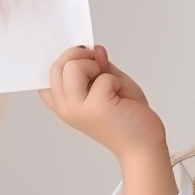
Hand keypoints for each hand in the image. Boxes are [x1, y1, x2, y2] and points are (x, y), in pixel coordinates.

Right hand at [40, 45, 177, 194]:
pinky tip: (121, 96)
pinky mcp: (95, 108)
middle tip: (100, 66)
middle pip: (58, 65)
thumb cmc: (129, 116)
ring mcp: (77, 109)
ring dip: (94, 65)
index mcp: (64, 103)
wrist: (145, 146)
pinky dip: (115, 80)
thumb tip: (94, 48)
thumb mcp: (111, 84)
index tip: (86, 60)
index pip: (49, 74)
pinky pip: (103, 77)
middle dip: (80, 56)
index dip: (66, 60)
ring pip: (72, 66)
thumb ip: (99, 66)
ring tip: (109, 83)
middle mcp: (65, 108)